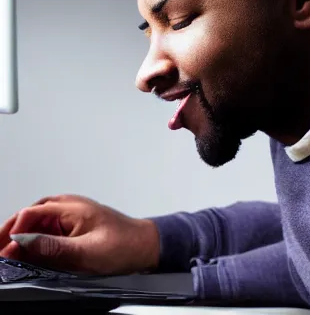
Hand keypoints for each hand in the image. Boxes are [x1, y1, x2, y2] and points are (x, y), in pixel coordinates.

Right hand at [0, 194, 159, 275]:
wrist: (146, 245)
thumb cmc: (124, 245)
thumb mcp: (85, 252)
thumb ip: (52, 248)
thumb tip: (21, 244)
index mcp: (73, 209)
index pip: (32, 214)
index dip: (13, 232)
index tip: (4, 252)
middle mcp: (72, 207)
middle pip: (33, 214)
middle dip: (13, 230)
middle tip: (0, 250)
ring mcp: (75, 214)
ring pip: (40, 219)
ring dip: (23, 233)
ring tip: (10, 251)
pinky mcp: (78, 224)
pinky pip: (51, 227)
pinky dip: (37, 237)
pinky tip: (32, 249)